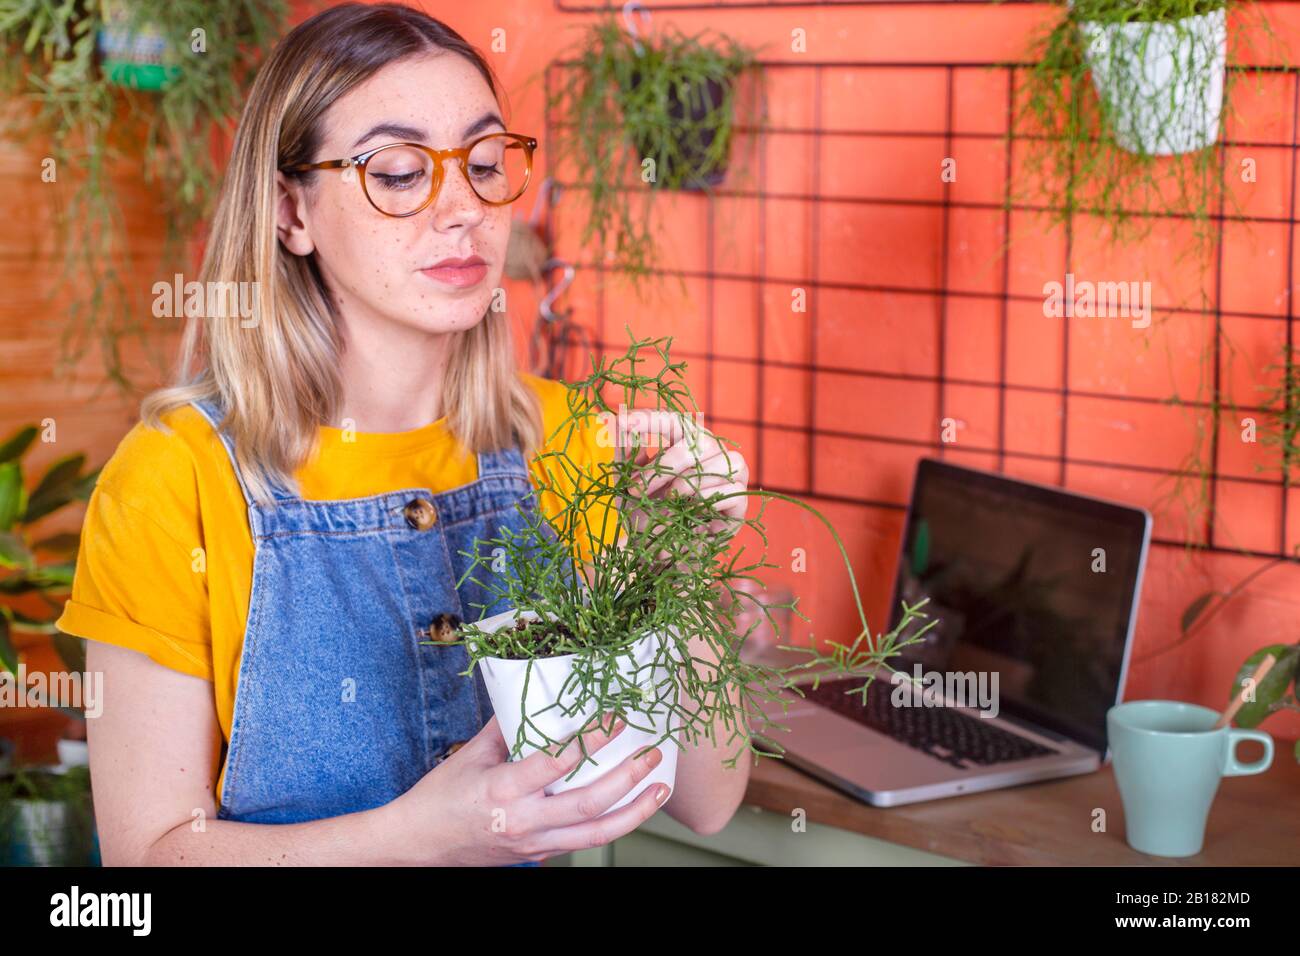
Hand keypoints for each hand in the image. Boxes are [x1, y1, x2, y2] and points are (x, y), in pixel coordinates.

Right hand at [382, 713, 670, 865]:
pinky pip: (585, 840)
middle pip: (590, 804)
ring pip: (597, 833)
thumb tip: (534, 690)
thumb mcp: (471, 754)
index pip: (557, 763)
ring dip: (635, 811)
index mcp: (504, 790)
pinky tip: (632, 806)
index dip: (592, 739)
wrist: (419, 847)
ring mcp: (536, 843)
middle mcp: (525, 821)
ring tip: (660, 788)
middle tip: (651, 752)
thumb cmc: (440, 798)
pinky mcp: (541, 854)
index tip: (615, 717)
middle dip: (628, 777)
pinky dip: (614, 823)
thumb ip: (506, 725)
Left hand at [618, 408, 749, 537]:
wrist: (662, 549)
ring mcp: (731, 474)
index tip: (623, 422)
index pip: (672, 420)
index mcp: (685, 439)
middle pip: (697, 443)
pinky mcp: (739, 501)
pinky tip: (691, 509)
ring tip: (667, 502)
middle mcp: (712, 450)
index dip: (650, 419)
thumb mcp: (629, 481)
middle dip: (664, 466)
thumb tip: (619, 423)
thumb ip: (625, 452)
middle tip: (637, 490)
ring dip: (685, 484)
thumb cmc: (647, 509)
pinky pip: (730, 490)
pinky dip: (706, 499)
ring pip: (719, 463)